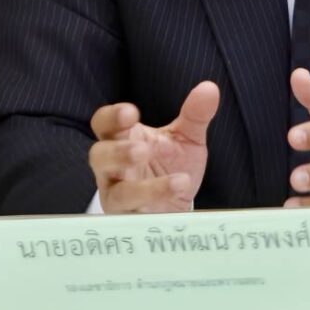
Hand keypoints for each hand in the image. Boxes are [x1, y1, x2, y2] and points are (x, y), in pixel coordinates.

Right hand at [88, 81, 219, 213]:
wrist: (179, 204)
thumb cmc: (172, 164)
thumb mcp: (186, 138)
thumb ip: (195, 115)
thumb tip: (210, 88)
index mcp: (122, 139)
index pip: (104, 123)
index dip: (112, 117)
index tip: (131, 113)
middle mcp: (113, 168)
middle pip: (98, 156)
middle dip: (117, 153)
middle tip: (142, 150)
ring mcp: (119, 195)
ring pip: (116, 193)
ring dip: (142, 188)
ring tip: (177, 180)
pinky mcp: (130, 220)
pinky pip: (137, 217)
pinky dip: (158, 208)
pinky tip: (180, 195)